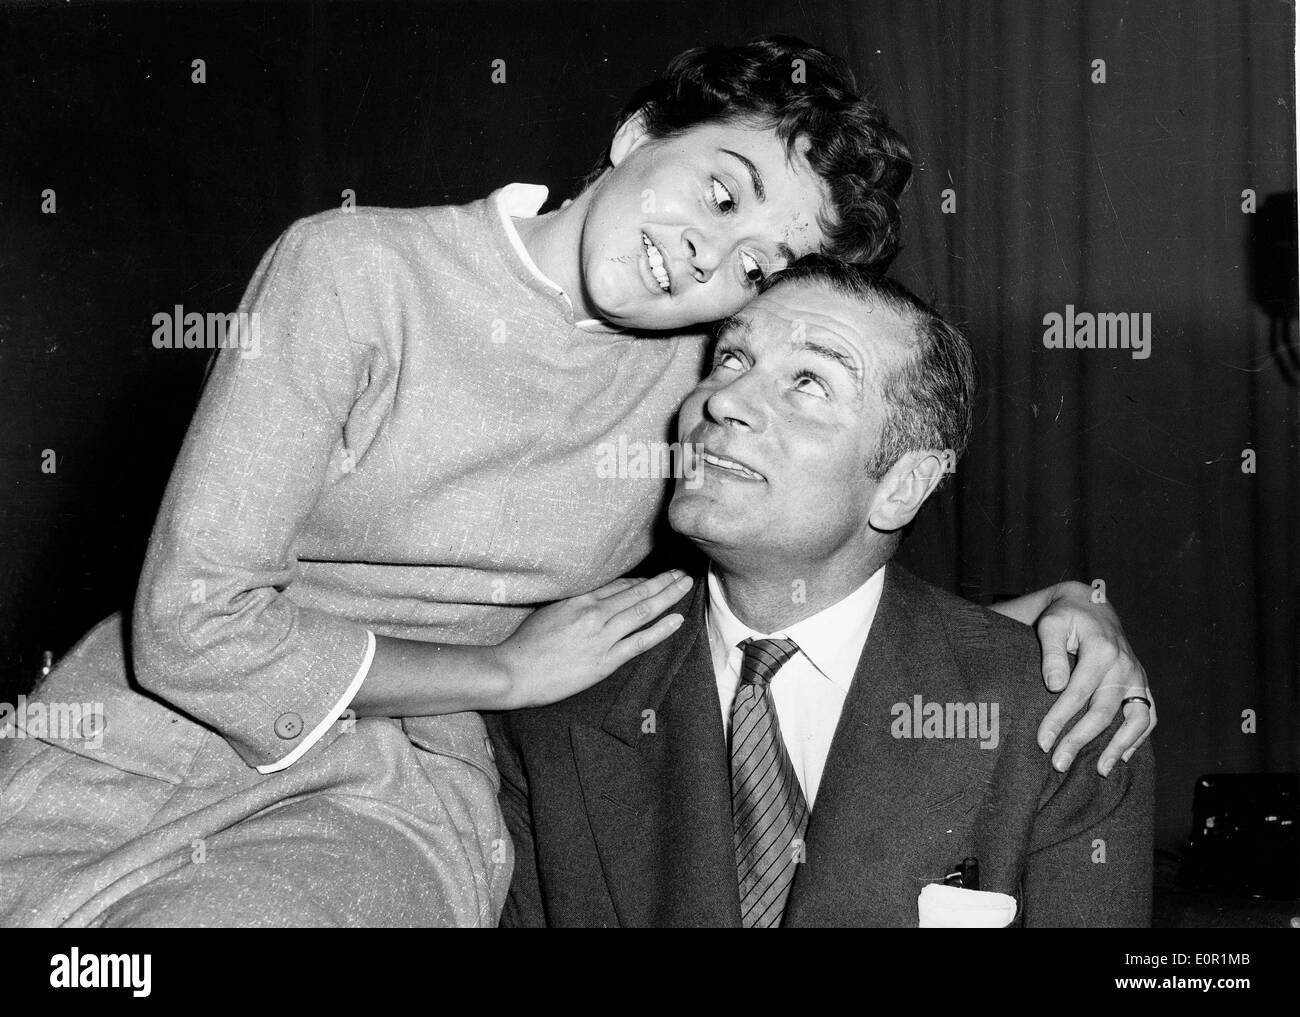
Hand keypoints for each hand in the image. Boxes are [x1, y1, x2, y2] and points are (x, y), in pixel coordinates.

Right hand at [492, 570, 692, 709]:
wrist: (514, 671)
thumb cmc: (526, 644)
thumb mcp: (550, 610)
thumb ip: (574, 602)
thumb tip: (592, 597)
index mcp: (579, 599)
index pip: (618, 584)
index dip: (641, 580)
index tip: (655, 578)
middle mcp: (594, 613)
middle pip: (636, 592)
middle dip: (662, 581)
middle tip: (681, 572)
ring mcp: (601, 636)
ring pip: (643, 611)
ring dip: (667, 596)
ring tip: (685, 586)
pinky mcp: (605, 660)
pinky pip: (640, 642)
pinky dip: (661, 629)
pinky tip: (678, 619)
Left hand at [1034, 582, 1155, 775]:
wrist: (1092, 606)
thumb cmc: (1066, 616)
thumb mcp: (1052, 624)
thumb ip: (1052, 653)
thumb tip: (1055, 686)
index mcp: (1102, 650)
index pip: (1077, 693)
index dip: (1059, 720)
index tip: (1042, 742)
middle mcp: (1125, 665)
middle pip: (1104, 712)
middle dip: (1080, 741)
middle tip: (1059, 764)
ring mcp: (1138, 676)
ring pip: (1137, 718)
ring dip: (1119, 747)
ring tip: (1099, 770)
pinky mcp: (1143, 683)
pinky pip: (1149, 715)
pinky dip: (1139, 738)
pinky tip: (1123, 757)